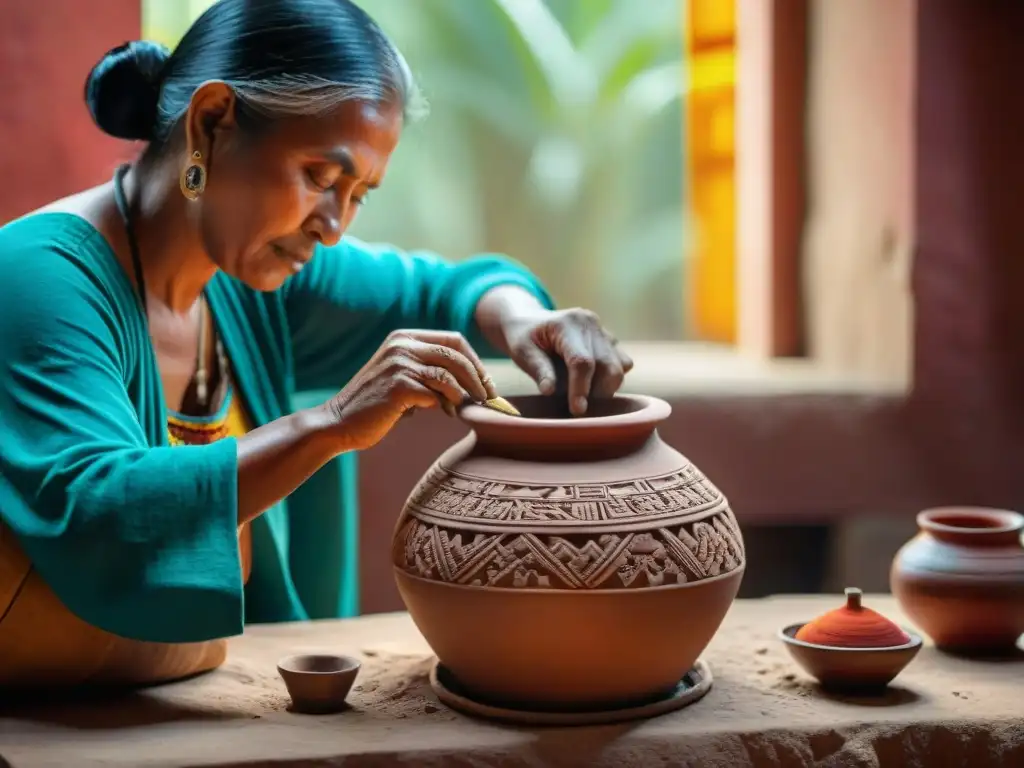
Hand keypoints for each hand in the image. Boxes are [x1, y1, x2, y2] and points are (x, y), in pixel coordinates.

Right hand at [326, 330, 496, 451]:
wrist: (339, 423)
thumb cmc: (376, 406)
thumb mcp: (402, 377)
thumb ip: (428, 372)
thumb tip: (472, 384)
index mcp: (404, 337)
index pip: (454, 340)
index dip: (475, 362)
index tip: (486, 383)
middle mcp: (402, 345)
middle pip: (456, 354)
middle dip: (478, 378)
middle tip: (488, 398)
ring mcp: (399, 363)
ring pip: (449, 375)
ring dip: (462, 394)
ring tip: (462, 408)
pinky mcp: (398, 386)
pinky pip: (435, 394)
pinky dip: (444, 405)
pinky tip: (443, 413)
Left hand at [501, 307, 633, 415]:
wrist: (530, 321)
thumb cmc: (523, 338)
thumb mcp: (521, 352)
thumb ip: (538, 370)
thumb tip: (549, 391)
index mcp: (567, 324)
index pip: (582, 361)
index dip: (581, 388)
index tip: (577, 410)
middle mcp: (590, 324)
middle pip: (609, 366)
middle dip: (599, 393)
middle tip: (579, 408)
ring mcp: (603, 330)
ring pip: (620, 366)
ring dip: (606, 387)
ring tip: (583, 394)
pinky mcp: (610, 339)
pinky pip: (622, 363)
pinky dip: (610, 378)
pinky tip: (591, 382)